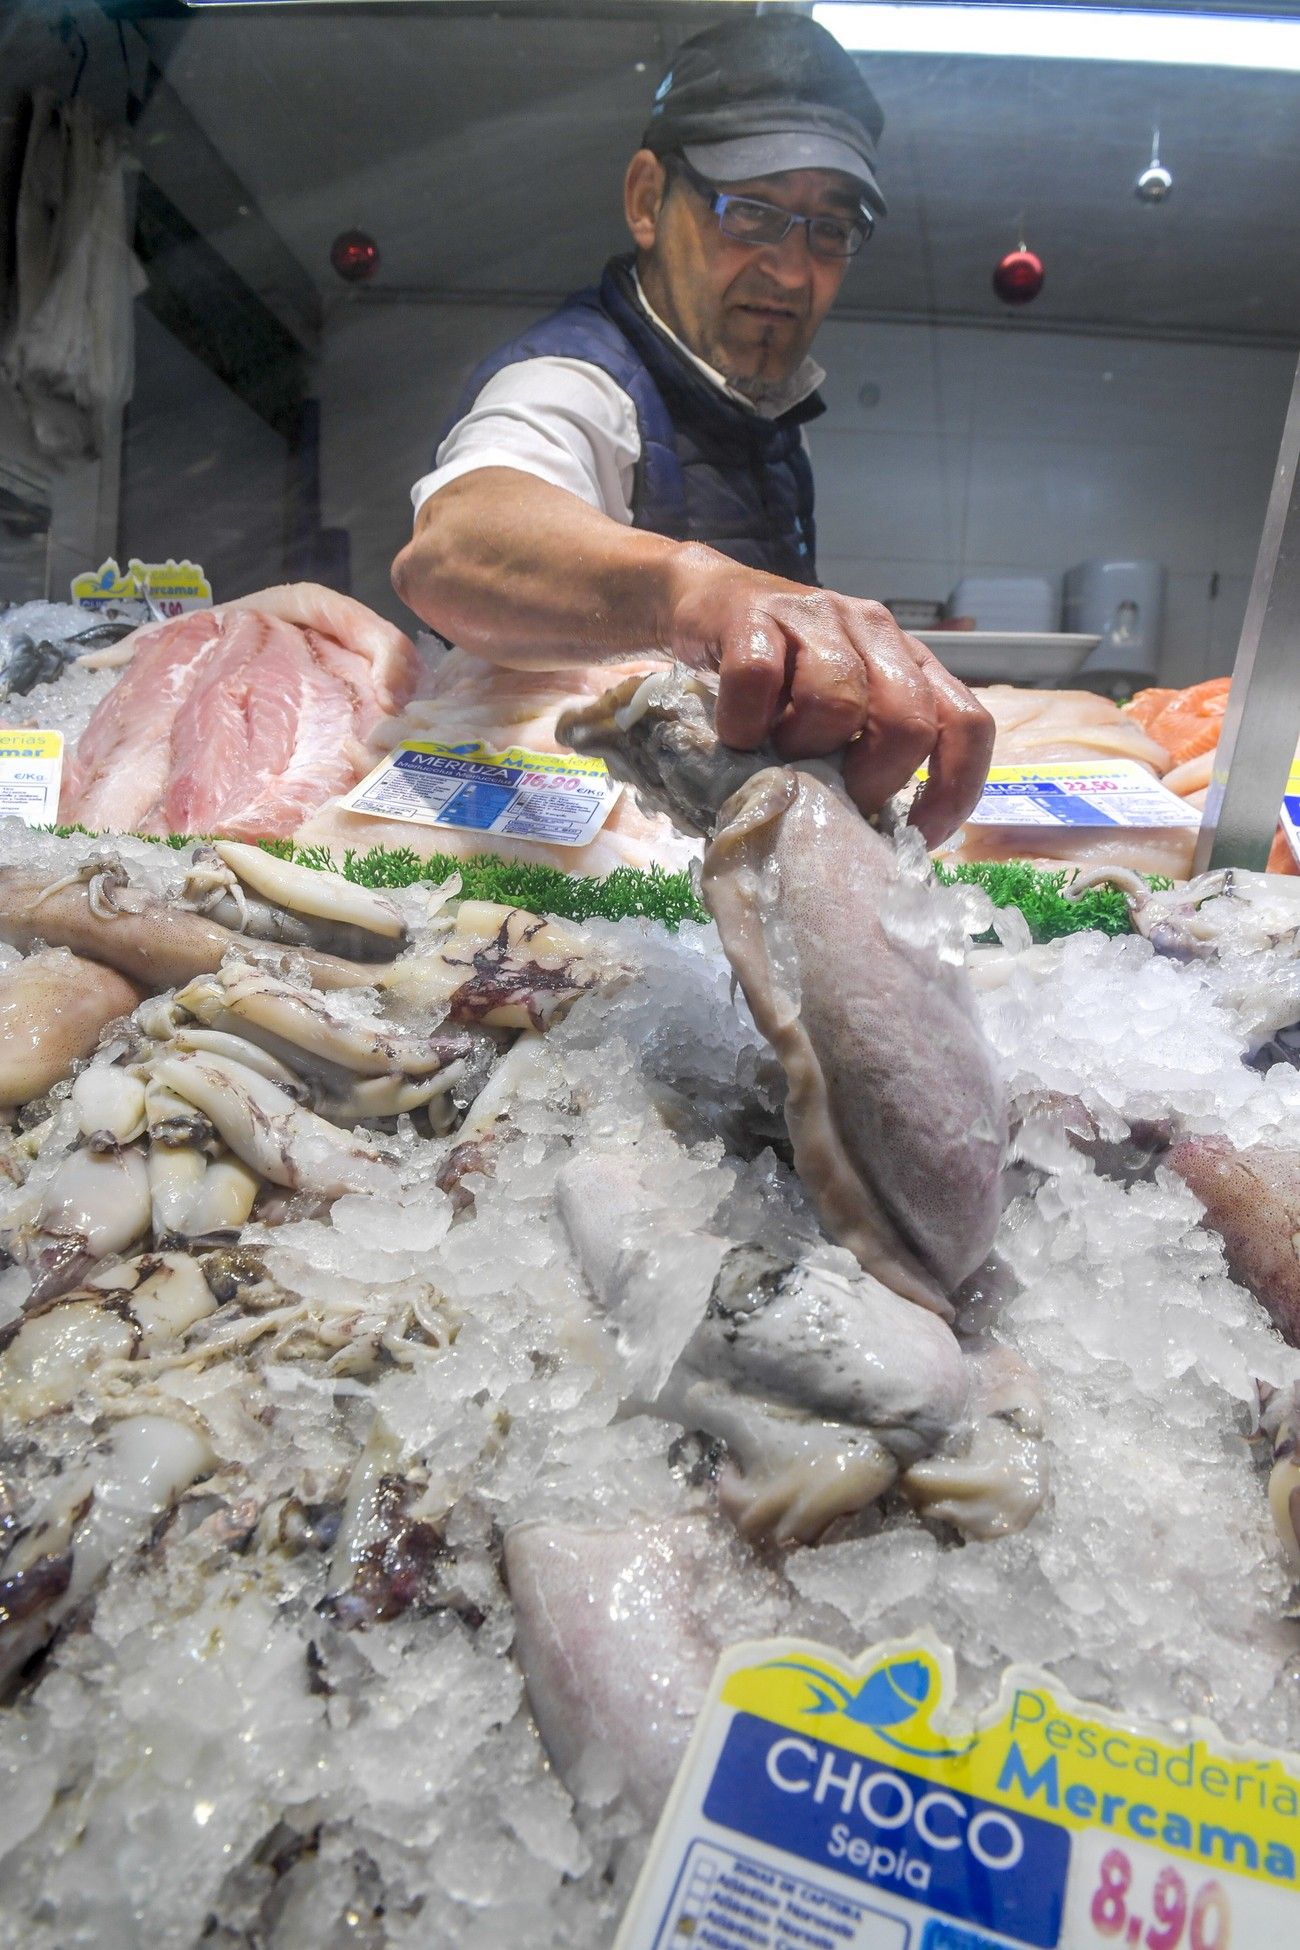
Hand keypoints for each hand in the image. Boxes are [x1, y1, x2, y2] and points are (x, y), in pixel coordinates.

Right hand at [665, 549, 993, 845]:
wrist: (702, 602)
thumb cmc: (775, 683)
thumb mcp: (830, 718)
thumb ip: (857, 759)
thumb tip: (865, 849)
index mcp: (908, 662)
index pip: (967, 724)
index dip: (952, 790)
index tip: (913, 836)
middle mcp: (875, 632)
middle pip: (909, 718)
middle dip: (873, 780)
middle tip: (831, 798)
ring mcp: (816, 617)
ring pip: (838, 698)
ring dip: (803, 748)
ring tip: (775, 756)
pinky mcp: (753, 614)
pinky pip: (757, 677)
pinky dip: (743, 722)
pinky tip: (735, 733)